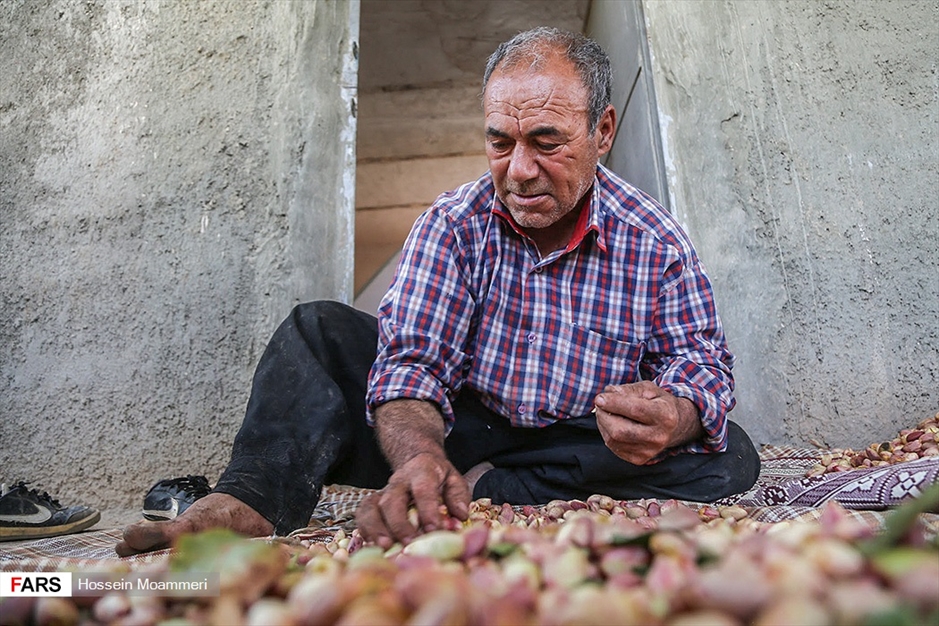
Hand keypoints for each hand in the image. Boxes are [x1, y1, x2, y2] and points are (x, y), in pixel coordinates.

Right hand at [355, 451, 469, 547]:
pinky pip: (362, 515)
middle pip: (392, 500)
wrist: (416, 462)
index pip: (423, 489)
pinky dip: (365, 531)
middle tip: (410, 544)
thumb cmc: (438, 477)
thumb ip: (458, 496)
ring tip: (386, 547)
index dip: (427, 509)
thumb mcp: (453, 479)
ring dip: (376, 528)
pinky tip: (374, 547)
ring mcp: (382, 492)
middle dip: (399, 524)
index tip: (434, 529)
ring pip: (371, 507)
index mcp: (421, 472)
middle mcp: (398, 481)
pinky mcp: (372, 504)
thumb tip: (461, 515)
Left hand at [593, 381, 701, 464]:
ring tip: (606, 412)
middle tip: (600, 404)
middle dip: (603, 415)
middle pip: (620, 430)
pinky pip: (613, 447)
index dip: (614, 403)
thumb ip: (628, 389)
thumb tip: (608, 393)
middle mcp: (659, 437)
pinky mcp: (640, 459)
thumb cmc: (658, 403)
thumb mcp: (648, 389)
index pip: (635, 410)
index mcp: (665, 415)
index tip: (599, 398)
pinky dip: (606, 434)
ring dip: (603, 424)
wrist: (675, 426)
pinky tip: (612, 424)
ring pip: (613, 440)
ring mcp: (650, 451)